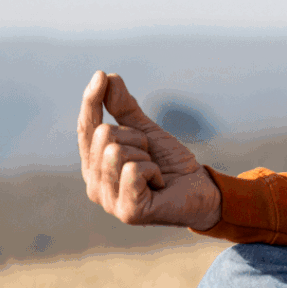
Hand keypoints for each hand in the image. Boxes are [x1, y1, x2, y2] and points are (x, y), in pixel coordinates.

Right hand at [78, 71, 221, 229]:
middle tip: (150, 155)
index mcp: (95, 164)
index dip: (91, 101)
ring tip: (154, 172)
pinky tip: (158, 184)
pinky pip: (133, 171)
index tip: (100, 75)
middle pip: (103, 135)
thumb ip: (124, 108)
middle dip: (137, 137)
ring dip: (145, 155)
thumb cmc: (169, 162)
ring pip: (116, 152)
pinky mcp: (127, 212)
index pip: (86, 128)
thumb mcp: (146, 130)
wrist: (199, 188)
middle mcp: (95, 184)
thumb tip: (106, 77)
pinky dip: (153, 170)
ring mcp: (109, 200)